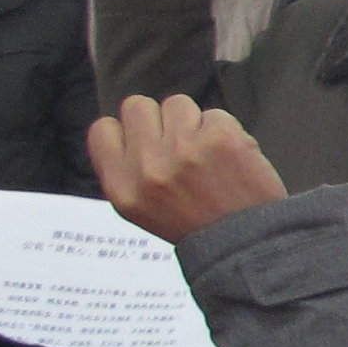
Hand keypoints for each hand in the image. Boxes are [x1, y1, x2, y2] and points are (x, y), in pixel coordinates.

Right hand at [88, 95, 284, 243]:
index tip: (144, 142)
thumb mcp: (141, 208)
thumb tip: (124, 129)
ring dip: (191, 123)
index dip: (125, 131)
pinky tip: (228, 157)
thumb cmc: (195, 224)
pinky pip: (214, 114)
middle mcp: (148, 167)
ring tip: (205, 154)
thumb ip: (127, 169)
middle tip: (177, 146)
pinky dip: (224, 131)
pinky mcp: (220, 138)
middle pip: (137, 106)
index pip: (103, 130)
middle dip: (158, 120)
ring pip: (177, 103)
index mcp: (122, 187)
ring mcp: (184, 149)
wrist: (245, 243)